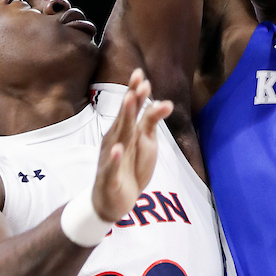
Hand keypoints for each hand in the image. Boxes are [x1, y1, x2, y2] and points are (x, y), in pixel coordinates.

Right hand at [92, 69, 172, 222]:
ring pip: (119, 137)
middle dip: (132, 100)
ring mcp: (111, 158)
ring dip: (124, 119)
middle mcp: (115, 141)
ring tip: (130, 101)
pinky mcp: (110, 177)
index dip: (135, 92)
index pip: (130, 109)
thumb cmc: (129, 167)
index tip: (141, 74)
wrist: (112, 201)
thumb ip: (151, 123)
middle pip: (125, 118)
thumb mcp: (145, 144)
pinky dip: (115, 159)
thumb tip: (166, 102)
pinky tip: (119, 149)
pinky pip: (112, 167)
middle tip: (139, 82)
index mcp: (123, 131)